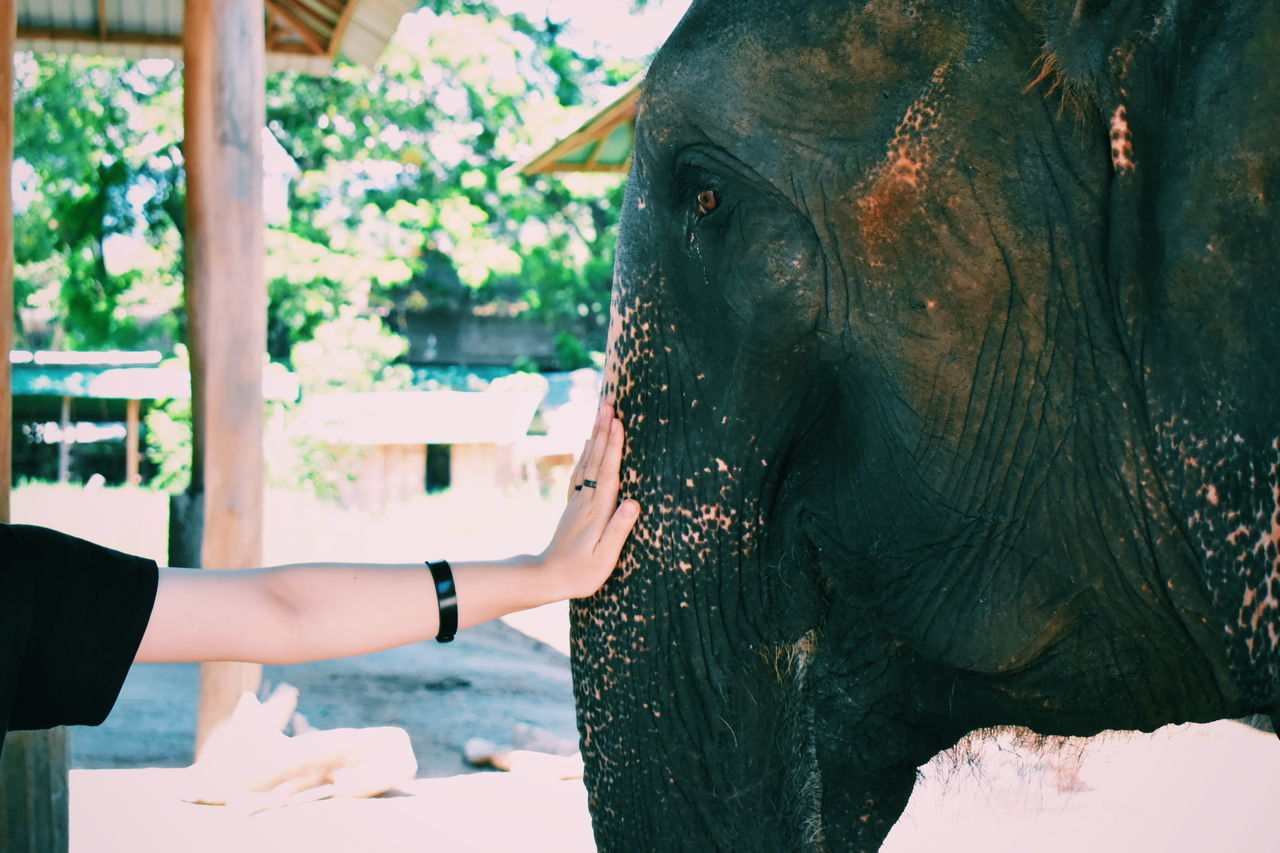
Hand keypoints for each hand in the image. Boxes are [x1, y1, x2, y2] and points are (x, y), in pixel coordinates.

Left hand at [540, 403, 639, 598]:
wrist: (547, 578)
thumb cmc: (580, 573)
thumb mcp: (605, 557)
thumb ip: (619, 529)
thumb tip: (634, 502)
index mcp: (597, 511)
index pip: (609, 472)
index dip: (615, 447)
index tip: (619, 422)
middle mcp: (586, 500)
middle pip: (596, 459)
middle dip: (604, 431)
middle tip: (609, 404)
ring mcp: (578, 501)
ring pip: (588, 461)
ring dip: (595, 436)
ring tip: (601, 414)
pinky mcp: (574, 506)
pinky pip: (581, 472)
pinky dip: (586, 453)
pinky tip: (587, 443)